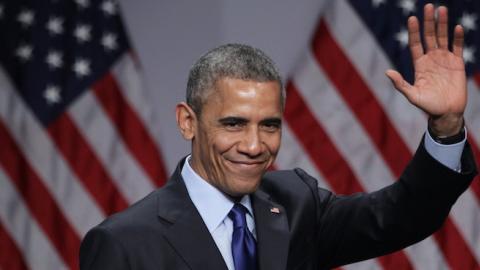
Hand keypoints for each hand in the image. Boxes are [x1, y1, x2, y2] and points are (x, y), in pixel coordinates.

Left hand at [386, 4, 465, 136]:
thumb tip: (387, 72)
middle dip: (428, 22)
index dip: (414, 31)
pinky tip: (456, 28)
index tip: (412, 18)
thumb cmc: (427, 106)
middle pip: (429, 36)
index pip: (416, 44)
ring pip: (443, 38)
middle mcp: (431, 59)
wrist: (446, 113)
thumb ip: (400, 84)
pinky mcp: (457, 64)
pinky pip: (458, 47)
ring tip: (442, 9)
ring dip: (442, 24)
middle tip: (429, 6)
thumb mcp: (412, 95)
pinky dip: (457, 38)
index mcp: (419, 64)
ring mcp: (444, 60)